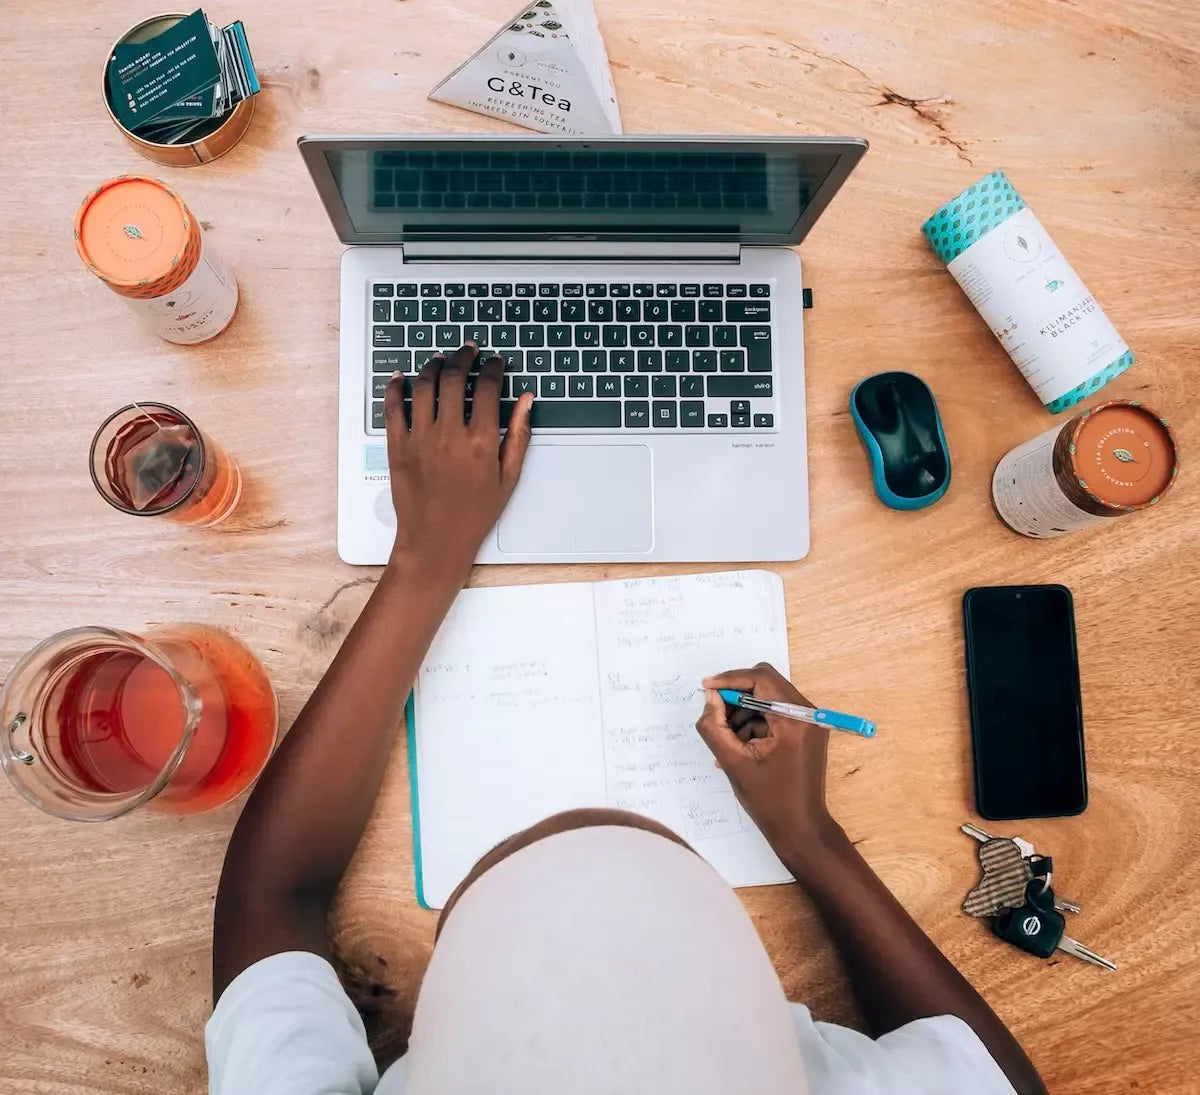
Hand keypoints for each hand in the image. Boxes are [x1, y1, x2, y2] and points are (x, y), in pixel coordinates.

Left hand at [384, 342, 532, 577]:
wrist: (436, 541)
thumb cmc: (475, 514)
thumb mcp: (508, 478)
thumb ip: (519, 435)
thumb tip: (526, 400)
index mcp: (481, 442)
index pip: (487, 388)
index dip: (493, 368)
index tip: (495, 362)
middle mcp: (450, 434)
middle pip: (454, 379)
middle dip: (463, 357)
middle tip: (468, 349)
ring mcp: (420, 438)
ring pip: (423, 386)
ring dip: (433, 365)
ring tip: (440, 358)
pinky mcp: (397, 446)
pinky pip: (393, 407)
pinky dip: (395, 387)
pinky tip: (401, 377)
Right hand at [696, 663, 841, 871]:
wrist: (800, 828)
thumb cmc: (769, 800)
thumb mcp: (732, 762)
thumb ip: (714, 726)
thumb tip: (711, 697)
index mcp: (794, 720)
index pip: (761, 678)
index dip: (730, 679)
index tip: (707, 688)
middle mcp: (808, 714)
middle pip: (766, 684)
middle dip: (737, 697)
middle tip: (716, 714)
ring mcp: (810, 722)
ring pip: (768, 698)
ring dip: (744, 712)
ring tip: (729, 741)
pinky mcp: (807, 731)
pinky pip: (776, 713)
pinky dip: (755, 723)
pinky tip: (741, 747)